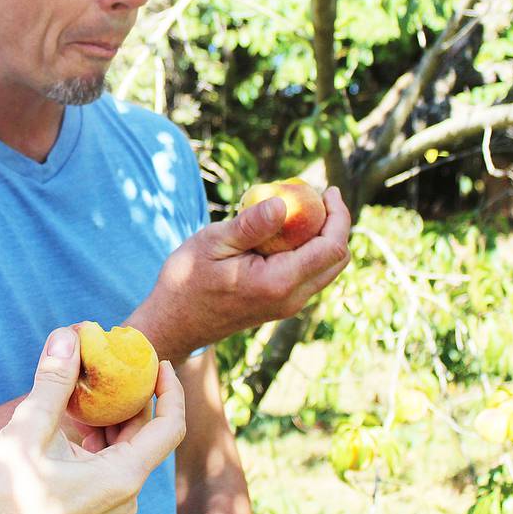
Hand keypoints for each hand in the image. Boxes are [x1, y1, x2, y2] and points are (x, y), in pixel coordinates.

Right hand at [0, 327, 185, 513]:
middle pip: (144, 434)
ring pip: (125, 448)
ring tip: (83, 387)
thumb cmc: (6, 493)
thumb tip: (69, 335)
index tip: (158, 360)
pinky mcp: (96, 508)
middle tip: (109, 362)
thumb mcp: (28, 428)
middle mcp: (127, 495)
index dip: (170, 390)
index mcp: (122, 477)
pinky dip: (98, 437)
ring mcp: (112, 505)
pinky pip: (111, 464)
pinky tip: (72, 419)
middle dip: (129, 396)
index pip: (169, 427)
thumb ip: (53, 381)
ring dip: (109, 415)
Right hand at [129, 187, 352, 362]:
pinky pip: (310, 276)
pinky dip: (309, 250)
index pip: (330, 248)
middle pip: (337, 260)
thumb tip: (283, 204)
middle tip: (320, 196)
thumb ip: (250, 226)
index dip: (338, 216)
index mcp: (278, 282)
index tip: (328, 190)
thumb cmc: (186, 279)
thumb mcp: (212, 243)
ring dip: (323, 237)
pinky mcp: (280, 305)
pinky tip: (287, 231)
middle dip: (336, 224)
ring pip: (326, 269)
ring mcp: (288, 306)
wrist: (174, 323)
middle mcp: (291, 299)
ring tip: (303, 208)